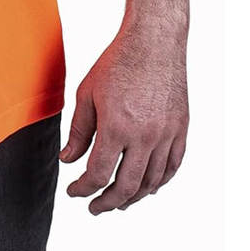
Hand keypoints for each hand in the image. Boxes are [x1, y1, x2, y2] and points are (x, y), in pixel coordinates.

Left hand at [60, 24, 188, 213]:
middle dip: (107, 202)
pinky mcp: (181, 129)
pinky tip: (147, 186)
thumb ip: (79, 130)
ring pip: (152, 181)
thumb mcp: (87, 93)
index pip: (98, 173)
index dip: (83, 188)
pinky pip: (173, 166)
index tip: (74, 192)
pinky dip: (159, 182)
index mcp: (116, 126)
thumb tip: (68, 160)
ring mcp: (166, 134)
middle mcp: (144, 136)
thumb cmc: (117, 63)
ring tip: (118, 201)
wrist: (153, 42)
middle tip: (95, 207)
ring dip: (133, 197)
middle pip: (126, 186)